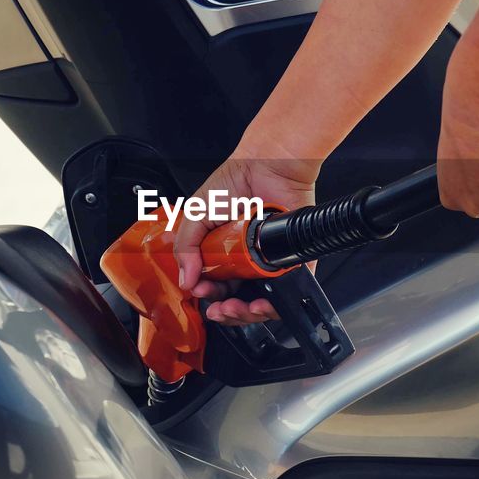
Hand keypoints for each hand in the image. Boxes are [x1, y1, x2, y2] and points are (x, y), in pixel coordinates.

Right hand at [173, 154, 316, 324]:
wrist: (267, 165)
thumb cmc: (236, 181)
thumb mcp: (196, 213)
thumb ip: (185, 245)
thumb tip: (185, 279)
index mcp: (224, 251)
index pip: (215, 284)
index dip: (208, 294)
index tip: (200, 292)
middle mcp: (247, 259)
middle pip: (237, 298)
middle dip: (225, 311)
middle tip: (217, 308)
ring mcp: (269, 261)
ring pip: (260, 300)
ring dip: (246, 312)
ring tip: (234, 307)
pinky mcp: (293, 260)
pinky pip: (288, 290)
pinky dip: (275, 304)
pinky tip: (259, 302)